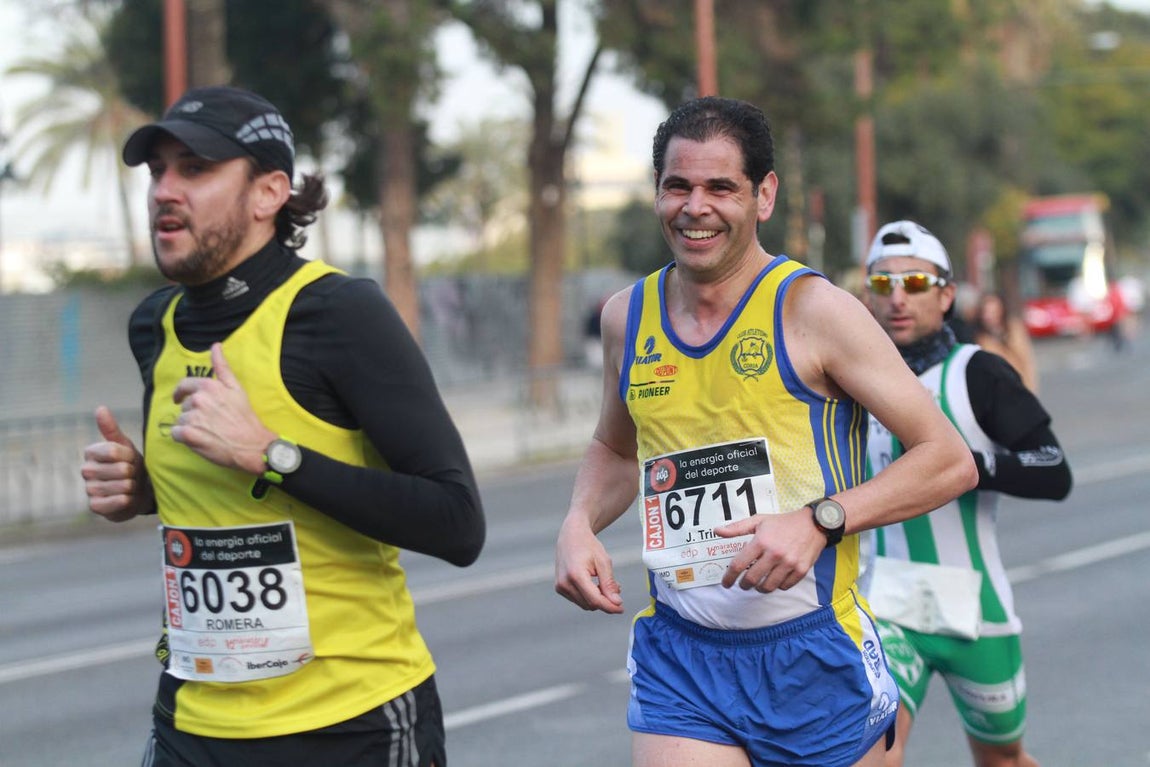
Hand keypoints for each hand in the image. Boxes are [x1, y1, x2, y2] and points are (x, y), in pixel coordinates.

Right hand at [81, 406, 151, 521]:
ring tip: (131, 486)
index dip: (130, 456)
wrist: (138, 491)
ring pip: (121, 486)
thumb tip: (100, 408)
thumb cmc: (131, 465)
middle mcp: (86, 470)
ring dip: (132, 487)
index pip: (114, 451)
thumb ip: (111, 429)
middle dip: (134, 473)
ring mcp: (89, 489)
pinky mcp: (95, 506)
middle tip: (133, 475)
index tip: (131, 459)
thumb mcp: (124, 445)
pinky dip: (125, 500)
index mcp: (92, 452)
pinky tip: (127, 498)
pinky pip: (114, 502)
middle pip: (121, 470)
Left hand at [171, 343, 274, 473]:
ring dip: (189, 426)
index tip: (179, 398)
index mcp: (208, 386)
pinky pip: (175, 434)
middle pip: (183, 405)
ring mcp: (192, 417)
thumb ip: (222, 367)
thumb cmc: (245, 418)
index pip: (184, 385)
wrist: (252, 445)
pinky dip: (183, 438)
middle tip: (209, 421)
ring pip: (180, 420)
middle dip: (192, 413)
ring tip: (207, 431)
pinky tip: (198, 440)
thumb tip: (215, 346)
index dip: (180, 393)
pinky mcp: (188, 435)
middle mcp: (198, 399)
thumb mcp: (236, 388)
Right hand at [554, 516, 623, 613]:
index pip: (595, 600)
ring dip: (598, 599)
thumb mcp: (603, 562)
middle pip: (590, 604)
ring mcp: (560, 587)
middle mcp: (564, 583)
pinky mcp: (559, 588)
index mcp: (576, 574)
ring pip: (585, 605)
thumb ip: (609, 583)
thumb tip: (617, 603)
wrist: (571, 536)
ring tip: (605, 584)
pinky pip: (578, 600)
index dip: (610, 606)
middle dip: (605, 601)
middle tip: (616, 588)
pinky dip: (589, 597)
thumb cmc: (588, 546)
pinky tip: (595, 585)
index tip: (622, 609)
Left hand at [717, 508, 824, 591]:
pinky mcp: (801, 570)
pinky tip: (775, 579)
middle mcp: (774, 554)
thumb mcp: (759, 520)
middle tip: (743, 584)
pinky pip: (784, 587)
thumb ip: (737, 528)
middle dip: (744, 585)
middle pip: (752, 579)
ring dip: (759, 588)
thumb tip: (716, 531)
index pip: (738, 565)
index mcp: (761, 541)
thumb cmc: (783, 522)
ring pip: (768, 587)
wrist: (814, 524)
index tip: (726, 583)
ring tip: (758, 584)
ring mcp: (789, 563)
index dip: (729, 577)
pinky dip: (777, 586)